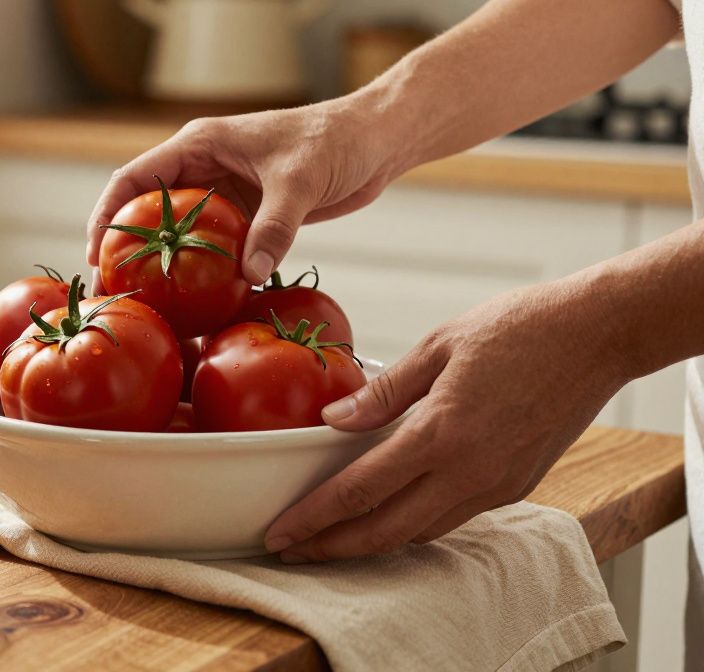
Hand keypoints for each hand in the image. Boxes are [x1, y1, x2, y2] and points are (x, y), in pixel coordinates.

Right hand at [85, 98, 409, 283]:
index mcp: (200, 144)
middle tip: (112, 292)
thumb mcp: (300, 181)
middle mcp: (203, 167)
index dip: (107, 216)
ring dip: (164, 265)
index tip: (95, 255)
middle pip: (147, 210)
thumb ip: (274, 226)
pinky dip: (204, 271)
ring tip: (147, 304)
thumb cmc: (336, 140)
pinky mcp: (248, 214)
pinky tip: (200, 302)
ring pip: (179, 232)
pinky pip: (214, 247)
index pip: (134, 179)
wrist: (376, 140)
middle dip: (126, 250)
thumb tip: (248, 273)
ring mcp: (224, 193)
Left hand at [262, 281, 626, 561]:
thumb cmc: (520, 327)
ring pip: (421, 532)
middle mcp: (470, 471)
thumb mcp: (438, 345)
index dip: (315, 517)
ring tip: (331, 538)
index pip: (361, 490)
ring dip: (372, 542)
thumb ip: (383, 392)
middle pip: (386, 530)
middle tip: (290, 550)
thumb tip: (332, 421)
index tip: (280, 532)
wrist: (599, 335)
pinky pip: (453, 519)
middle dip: (332, 547)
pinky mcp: (518, 486)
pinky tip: (390, 513)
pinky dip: (414, 525)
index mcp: (441, 433)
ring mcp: (498, 485)